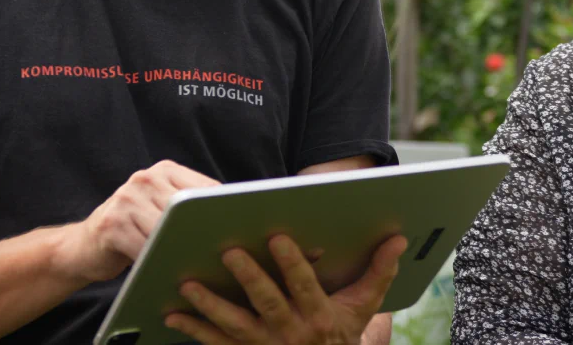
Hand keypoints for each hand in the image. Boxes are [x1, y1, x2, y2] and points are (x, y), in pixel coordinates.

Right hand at [60, 160, 219, 282]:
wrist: (82, 247)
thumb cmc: (132, 230)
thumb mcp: (159, 208)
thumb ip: (187, 206)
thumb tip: (233, 219)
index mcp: (164, 170)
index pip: (205, 188)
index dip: (222, 210)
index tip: (240, 229)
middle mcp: (145, 178)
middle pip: (188, 209)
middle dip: (203, 232)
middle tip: (220, 254)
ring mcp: (127, 199)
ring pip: (168, 230)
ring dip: (181, 250)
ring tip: (195, 266)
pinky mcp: (113, 225)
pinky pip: (146, 248)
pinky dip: (158, 262)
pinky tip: (166, 271)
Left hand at [164, 233, 407, 344]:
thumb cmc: (344, 334)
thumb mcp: (366, 306)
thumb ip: (380, 271)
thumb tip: (398, 238)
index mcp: (320, 316)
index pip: (305, 286)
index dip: (292, 263)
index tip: (277, 237)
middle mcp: (291, 333)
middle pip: (266, 302)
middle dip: (247, 277)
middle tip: (228, 252)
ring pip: (234, 325)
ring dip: (209, 306)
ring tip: (188, 283)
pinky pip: (216, 344)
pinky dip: (193, 330)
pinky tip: (173, 313)